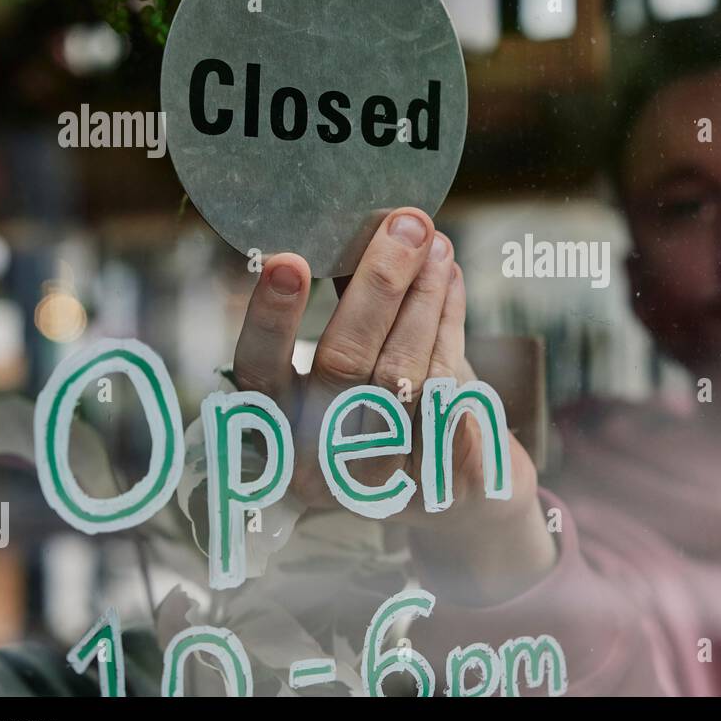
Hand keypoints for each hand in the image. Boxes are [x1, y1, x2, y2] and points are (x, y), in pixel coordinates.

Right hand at [232, 207, 555, 603]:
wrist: (458, 496)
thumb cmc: (394, 411)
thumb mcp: (359, 364)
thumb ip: (354, 305)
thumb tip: (369, 225)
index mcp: (280, 432)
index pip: (262, 374)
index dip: (271, 320)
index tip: (288, 261)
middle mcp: (321, 463)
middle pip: (344, 365)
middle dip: (378, 285)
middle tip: (404, 224)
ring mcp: (382, 476)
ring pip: (402, 374)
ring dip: (422, 297)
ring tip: (434, 244)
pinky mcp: (440, 476)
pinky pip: (447, 386)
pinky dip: (449, 324)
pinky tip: (451, 281)